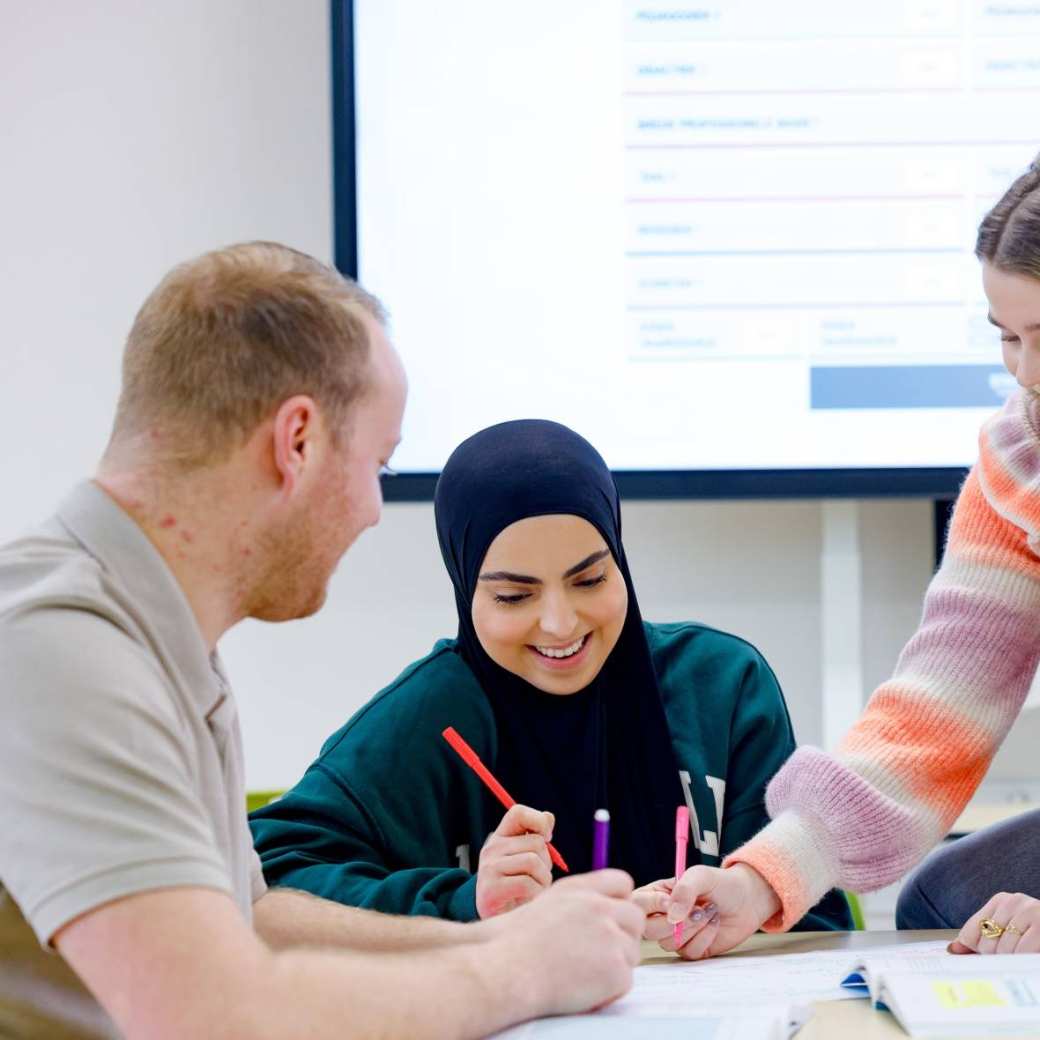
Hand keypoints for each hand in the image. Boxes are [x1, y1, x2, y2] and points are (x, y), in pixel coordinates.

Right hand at [475, 804, 553, 918]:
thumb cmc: (517, 887)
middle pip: (536, 843)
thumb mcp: (525, 859)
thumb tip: (549, 817)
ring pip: (533, 862)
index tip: (547, 838)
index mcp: (500, 837)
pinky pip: (527, 884)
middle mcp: (492, 849)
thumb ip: (536, 838)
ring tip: (535, 890)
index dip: (538, 821)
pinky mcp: (491, 890)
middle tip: (538, 878)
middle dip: (547, 862)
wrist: (496, 920)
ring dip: (543, 880)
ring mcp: (489, 868)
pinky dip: (536, 894)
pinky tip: (528, 900)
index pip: (518, 813)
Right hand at [491, 869, 643, 1015]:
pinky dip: (608, 990)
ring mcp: (611, 937)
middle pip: (634, 918)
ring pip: (631, 951)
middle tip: (599, 954)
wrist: (508, 971)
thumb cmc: (513, 943)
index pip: (621, 882)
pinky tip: (582, 988)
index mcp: (580, 888)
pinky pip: (625, 981)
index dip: (619, 901)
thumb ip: (576, 901)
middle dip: (623, 935)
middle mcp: (599, 907)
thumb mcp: (544, 903)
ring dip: (614, 964)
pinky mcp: (616, 969)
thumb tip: (596, 910)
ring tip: (580, 972)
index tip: (610, 919)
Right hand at [632, 877, 716, 952]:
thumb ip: (684, 890)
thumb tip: (672, 916)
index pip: (638, 903)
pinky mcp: (692, 949)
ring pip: (669, 943)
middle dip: (674, 922)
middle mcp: (663, 916)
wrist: (747, 900)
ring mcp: (676, 935)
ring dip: (693, 928)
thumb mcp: (700, 875)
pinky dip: (705, 937)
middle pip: (648, 930)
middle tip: (696, 909)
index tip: (671, 900)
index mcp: (657, 894)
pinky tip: (713, 923)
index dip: (652, 904)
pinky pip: (689, 952)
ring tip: (708, 911)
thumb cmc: (720, 883)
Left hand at [949, 892, 1039, 953]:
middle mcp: (1014, 901)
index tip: (988, 958)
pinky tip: (1030, 957)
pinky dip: (1024, 960)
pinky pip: (1022, 952)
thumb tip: (953, 951)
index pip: (972, 930)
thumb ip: (980, 939)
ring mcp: (1030, 911)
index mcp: (1001, 901)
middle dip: (998, 958)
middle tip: (1014, 958)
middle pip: (986, 943)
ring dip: (1013, 961)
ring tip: (1025, 956)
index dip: (977, 951)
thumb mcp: (1009, 933)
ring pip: (1003, 950)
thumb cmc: (1036, 935)